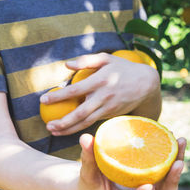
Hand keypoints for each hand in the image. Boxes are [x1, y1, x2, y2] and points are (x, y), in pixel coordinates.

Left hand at [40, 52, 160, 135]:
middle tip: (48, 126)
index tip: (43, 100)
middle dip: (63, 122)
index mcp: (100, 80)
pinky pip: (94, 121)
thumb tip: (66, 65)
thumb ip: (86, 60)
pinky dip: (81, 127)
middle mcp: (104, 96)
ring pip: (87, 122)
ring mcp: (109, 107)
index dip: (58, 96)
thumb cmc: (123, 68)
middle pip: (80, 113)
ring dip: (70, 129)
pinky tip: (70, 128)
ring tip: (54, 131)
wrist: (146, 84)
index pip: (75, 91)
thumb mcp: (106, 58)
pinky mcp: (112, 114)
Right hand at [76, 134, 185, 189]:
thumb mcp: (87, 173)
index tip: (145, 186)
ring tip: (180, 142)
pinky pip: (170, 169)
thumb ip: (87, 158)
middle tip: (177, 164)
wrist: (100, 183)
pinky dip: (174, 155)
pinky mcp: (157, 179)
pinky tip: (174, 138)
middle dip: (173, 183)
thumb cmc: (91, 182)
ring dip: (178, 163)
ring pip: (172, 183)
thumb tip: (85, 138)